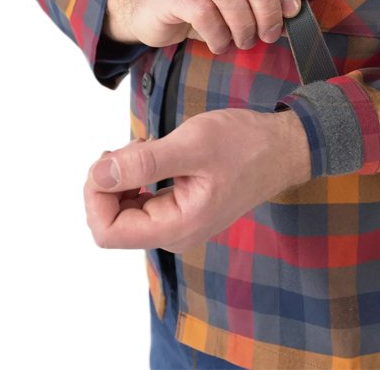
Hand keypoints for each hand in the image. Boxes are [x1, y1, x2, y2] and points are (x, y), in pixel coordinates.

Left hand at [83, 109, 310, 251]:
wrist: (283, 147)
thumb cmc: (246, 144)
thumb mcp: (193, 145)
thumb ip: (144, 162)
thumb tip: (98, 174)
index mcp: (177, 227)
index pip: (108, 231)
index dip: (96, 194)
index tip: (111, 158)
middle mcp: (175, 233)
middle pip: (113, 221)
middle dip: (110, 182)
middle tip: (134, 146)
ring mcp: (180, 223)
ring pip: (126, 210)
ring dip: (125, 176)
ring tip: (148, 145)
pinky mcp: (184, 208)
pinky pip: (144, 200)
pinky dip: (139, 175)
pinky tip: (155, 152)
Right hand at [103, 0, 300, 53]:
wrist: (153, 11)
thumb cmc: (206, 3)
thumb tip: (294, 14)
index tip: (291, 10)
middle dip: (266, 5)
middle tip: (269, 33)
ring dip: (242, 22)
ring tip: (245, 41)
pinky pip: (201, 10)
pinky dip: (218, 33)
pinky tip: (221, 44)